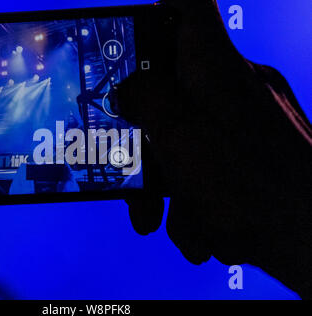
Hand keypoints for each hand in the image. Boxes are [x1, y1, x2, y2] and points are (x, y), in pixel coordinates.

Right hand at [119, 0, 311, 297]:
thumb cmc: (252, 188)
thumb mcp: (182, 138)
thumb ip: (147, 99)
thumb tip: (127, 86)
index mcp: (214, 68)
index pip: (188, 7)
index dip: (157, 8)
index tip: (125, 30)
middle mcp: (230, 88)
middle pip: (171, 91)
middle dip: (143, 137)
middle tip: (124, 167)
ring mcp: (242, 123)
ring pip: (184, 139)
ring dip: (166, 185)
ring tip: (157, 220)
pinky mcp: (251, 154)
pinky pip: (208, 166)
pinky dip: (195, 200)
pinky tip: (199, 233)